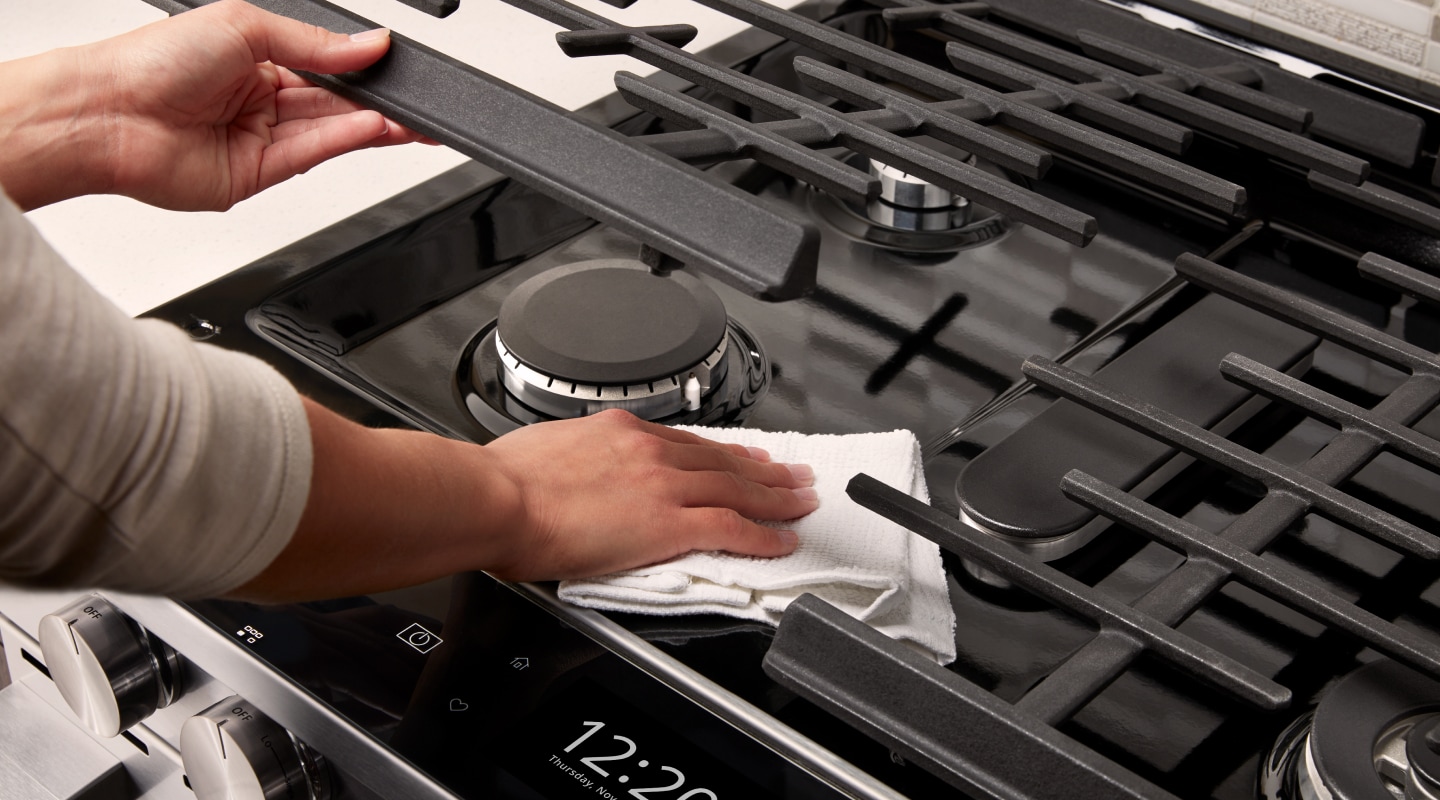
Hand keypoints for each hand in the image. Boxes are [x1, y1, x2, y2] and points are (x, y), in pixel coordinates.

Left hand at [0, 0, 428, 210]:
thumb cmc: (151, 61)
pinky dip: (345, 141)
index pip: (325, 66)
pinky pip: (312, 155)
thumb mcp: (245, 26)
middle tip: (418, 102)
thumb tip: (368, 44)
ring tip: (410, 120)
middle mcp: (258, 100)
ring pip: (331, 131)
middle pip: (335, 103)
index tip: (396, 66)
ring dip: (374, 125)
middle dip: (380, 103)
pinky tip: (374, 128)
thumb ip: (314, 43)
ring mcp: (259, 138)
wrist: (107, 115)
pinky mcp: (257, 175)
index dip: (362, 69)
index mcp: (253, 58)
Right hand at [479, 409, 817, 580]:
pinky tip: (782, 540)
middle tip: (795, 473)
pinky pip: (731, 529)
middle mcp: (649, 451)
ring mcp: (663, 486)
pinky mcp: (667, 524)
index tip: (746, 453)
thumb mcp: (544, 448)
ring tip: (802, 501)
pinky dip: (763, 535)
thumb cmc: (504, 482)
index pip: (688, 441)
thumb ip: (575, 458)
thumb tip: (571, 471)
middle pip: (724, 460)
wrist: (497, 499)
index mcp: (620, 430)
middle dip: (765, 468)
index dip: (725, 450)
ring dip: (777, 496)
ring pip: (738, 488)